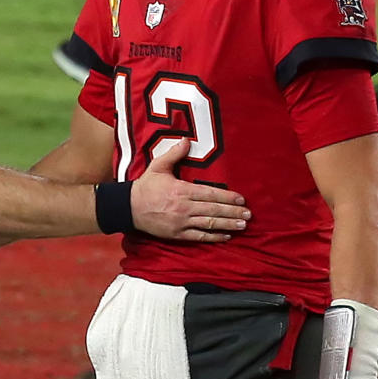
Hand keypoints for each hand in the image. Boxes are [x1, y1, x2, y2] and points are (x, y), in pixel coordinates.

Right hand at [130, 138, 249, 241]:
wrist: (128, 208)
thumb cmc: (146, 187)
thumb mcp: (158, 166)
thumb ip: (175, 154)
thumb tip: (187, 140)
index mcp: (181, 190)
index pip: (210, 194)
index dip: (227, 197)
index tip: (241, 199)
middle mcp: (183, 208)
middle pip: (213, 210)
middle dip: (233, 213)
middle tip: (248, 215)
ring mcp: (180, 223)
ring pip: (209, 224)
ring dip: (227, 225)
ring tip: (242, 226)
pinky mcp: (177, 234)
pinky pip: (198, 237)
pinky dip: (213, 237)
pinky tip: (226, 236)